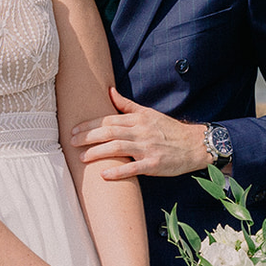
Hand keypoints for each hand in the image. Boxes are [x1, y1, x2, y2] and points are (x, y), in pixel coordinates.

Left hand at [71, 88, 214, 179]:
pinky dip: (118, 171)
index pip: (109, 119)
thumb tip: (109, 91)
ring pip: (118, 148)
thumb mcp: (149, 113)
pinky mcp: (154, 164)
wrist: (194, 144)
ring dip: (98, 152)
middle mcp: (141, 132)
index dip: (90, 124)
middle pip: (110, 132)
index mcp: (139, 119)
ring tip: (82, 157)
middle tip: (71, 142)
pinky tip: (103, 174)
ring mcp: (147, 148)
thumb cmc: (169, 130)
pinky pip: (133, 168)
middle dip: (88, 137)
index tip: (74, 129)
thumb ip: (128, 105)